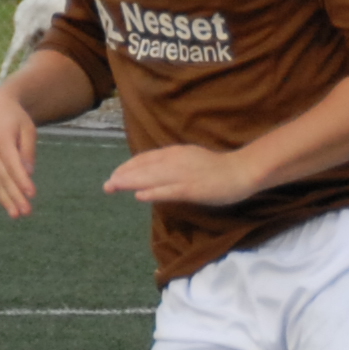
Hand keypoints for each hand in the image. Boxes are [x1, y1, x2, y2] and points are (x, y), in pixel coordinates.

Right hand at [0, 92, 39, 217]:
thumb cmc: (16, 119)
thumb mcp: (27, 128)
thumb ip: (28, 150)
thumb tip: (29, 173)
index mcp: (2, 139)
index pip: (13, 164)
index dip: (22, 180)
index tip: (32, 194)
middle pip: (4, 176)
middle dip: (15, 195)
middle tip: (26, 212)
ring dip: (6, 200)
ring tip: (16, 215)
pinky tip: (8, 205)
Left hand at [103, 142, 253, 208]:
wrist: (241, 171)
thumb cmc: (217, 168)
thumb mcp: (190, 159)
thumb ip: (172, 164)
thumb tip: (153, 172)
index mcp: (175, 153)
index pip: (146, 158)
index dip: (128, 167)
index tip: (115, 175)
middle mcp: (176, 160)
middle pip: (144, 167)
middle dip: (123, 176)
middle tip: (106, 186)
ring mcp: (184, 174)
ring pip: (152, 178)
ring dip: (131, 183)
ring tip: (114, 187)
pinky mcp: (192, 188)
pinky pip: (170, 190)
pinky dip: (154, 192)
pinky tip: (140, 196)